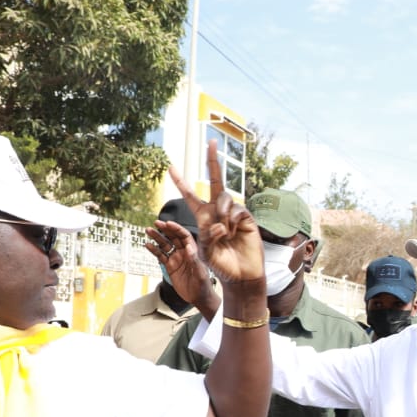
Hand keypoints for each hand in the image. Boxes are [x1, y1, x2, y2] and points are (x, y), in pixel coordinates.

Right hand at [144, 219, 214, 313]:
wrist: (199, 297)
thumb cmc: (204, 285)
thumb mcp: (200, 273)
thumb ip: (194, 260)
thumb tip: (188, 247)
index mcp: (194, 251)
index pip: (184, 236)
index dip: (176, 229)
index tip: (168, 224)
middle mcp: (184, 253)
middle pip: (173, 237)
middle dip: (165, 230)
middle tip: (156, 223)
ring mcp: (176, 259)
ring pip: (165, 245)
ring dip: (157, 238)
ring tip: (148, 230)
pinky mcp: (170, 267)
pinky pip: (161, 256)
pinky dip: (154, 250)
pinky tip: (147, 245)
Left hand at [167, 140, 262, 284]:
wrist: (241, 274)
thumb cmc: (221, 264)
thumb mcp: (204, 251)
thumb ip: (207, 235)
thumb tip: (219, 223)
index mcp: (203, 217)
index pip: (190, 195)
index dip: (181, 181)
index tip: (170, 166)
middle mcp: (218, 211)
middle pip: (215, 181)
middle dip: (212, 160)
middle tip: (211, 141)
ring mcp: (233, 213)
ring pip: (224, 197)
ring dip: (221, 214)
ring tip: (224, 233)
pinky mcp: (246, 217)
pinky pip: (236, 209)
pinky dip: (231, 221)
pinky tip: (233, 233)